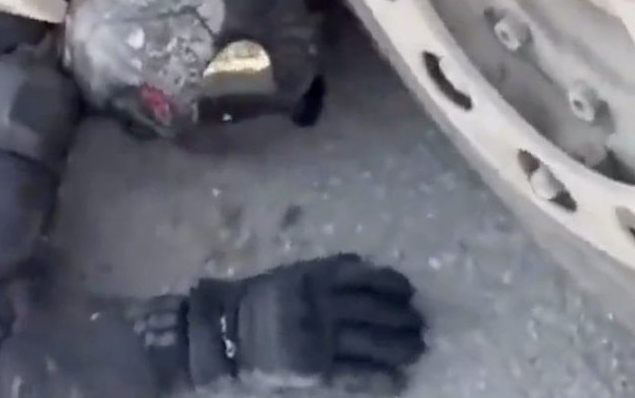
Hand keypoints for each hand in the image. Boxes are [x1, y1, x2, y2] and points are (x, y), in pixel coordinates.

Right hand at [188, 254, 425, 392]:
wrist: (224, 331)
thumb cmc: (260, 300)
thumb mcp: (292, 273)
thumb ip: (327, 269)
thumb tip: (365, 265)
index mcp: (316, 277)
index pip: (365, 277)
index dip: (391, 284)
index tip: (406, 290)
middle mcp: (322, 304)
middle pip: (374, 310)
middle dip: (402, 318)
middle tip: (420, 323)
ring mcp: (319, 337)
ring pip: (371, 342)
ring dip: (400, 347)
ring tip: (417, 348)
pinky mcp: (315, 368)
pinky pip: (355, 374)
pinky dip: (379, 379)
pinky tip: (398, 380)